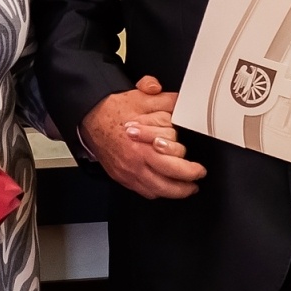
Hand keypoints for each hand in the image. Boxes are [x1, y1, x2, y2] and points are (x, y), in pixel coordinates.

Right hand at [80, 76, 205, 198]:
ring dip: (175, 192)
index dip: (191, 167)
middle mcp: (136, 162)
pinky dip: (157, 192)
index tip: (200, 168)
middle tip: (198, 177)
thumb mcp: (142, 98)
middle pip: (168, 182)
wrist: (91, 118)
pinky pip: (143, 192)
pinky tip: (165, 187)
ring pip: (157, 191)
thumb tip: (181, 102)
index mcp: (143, 145)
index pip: (173, 162)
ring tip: (187, 188)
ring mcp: (128, 172)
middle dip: (188, 182)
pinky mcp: (122, 177)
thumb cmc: (114, 111)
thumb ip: (164, 100)